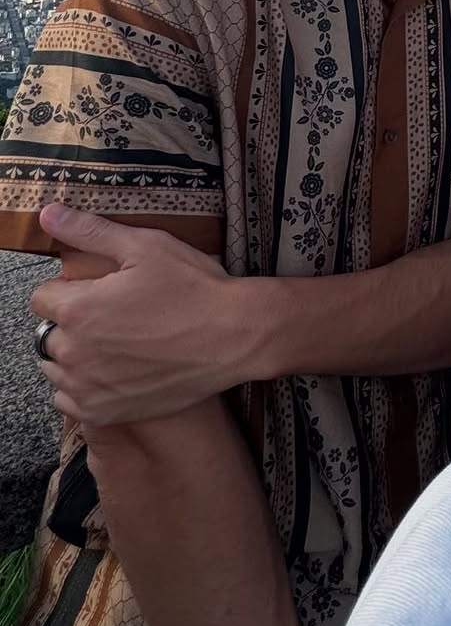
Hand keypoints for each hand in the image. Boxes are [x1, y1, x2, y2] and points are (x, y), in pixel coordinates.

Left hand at [31, 204, 245, 426]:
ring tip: (115, 344)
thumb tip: (47, 213)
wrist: (235, 336)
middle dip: (72, 323)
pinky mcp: (105, 411)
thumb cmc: (194, 288)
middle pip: (48, 334)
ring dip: (74, 356)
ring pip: (56, 369)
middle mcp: (75, 352)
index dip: (68, 290)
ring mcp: (88, 387)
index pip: (41, 298)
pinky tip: (113, 372)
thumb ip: (90, 231)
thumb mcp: (146, 247)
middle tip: (114, 316)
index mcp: (79, 309)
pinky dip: (83, 388)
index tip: (97, 290)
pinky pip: (69, 401)